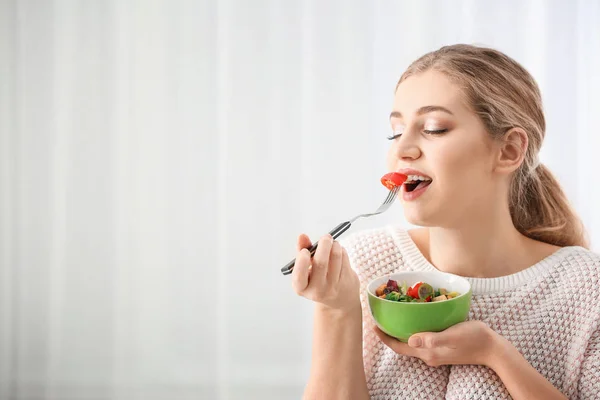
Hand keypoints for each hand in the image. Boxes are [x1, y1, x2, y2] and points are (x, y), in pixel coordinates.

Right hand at [291, 233, 359, 312]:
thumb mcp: (306, 270)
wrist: (339, 300)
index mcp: (302, 288)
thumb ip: (301, 251)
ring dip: (335, 245)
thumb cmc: (319, 280)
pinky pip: (345, 258)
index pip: (299, 277)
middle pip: (321, 264)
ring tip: (332, 243)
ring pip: (336, 257)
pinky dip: (341, 250)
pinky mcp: (348, 281)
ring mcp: (334, 287)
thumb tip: (302, 236)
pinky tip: (339, 253)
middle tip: (325, 237)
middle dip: (324, 246)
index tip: (305, 251)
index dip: (301, 263)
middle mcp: (318, 290)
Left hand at [373, 320, 498, 366]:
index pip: (400, 347)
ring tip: (394, 317)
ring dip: (401, 332)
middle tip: (381, 318)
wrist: (494, 350)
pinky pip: (423, 341)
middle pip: (403, 346)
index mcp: (428, 352)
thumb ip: (432, 339)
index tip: (374, 325)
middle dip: (390, 334)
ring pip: (412, 343)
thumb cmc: (474, 339)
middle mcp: (429, 355)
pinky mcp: (443, 348)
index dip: (385, 337)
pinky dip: (414, 331)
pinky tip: (416, 320)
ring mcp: (436, 353)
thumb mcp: (453, 336)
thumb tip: (411, 340)